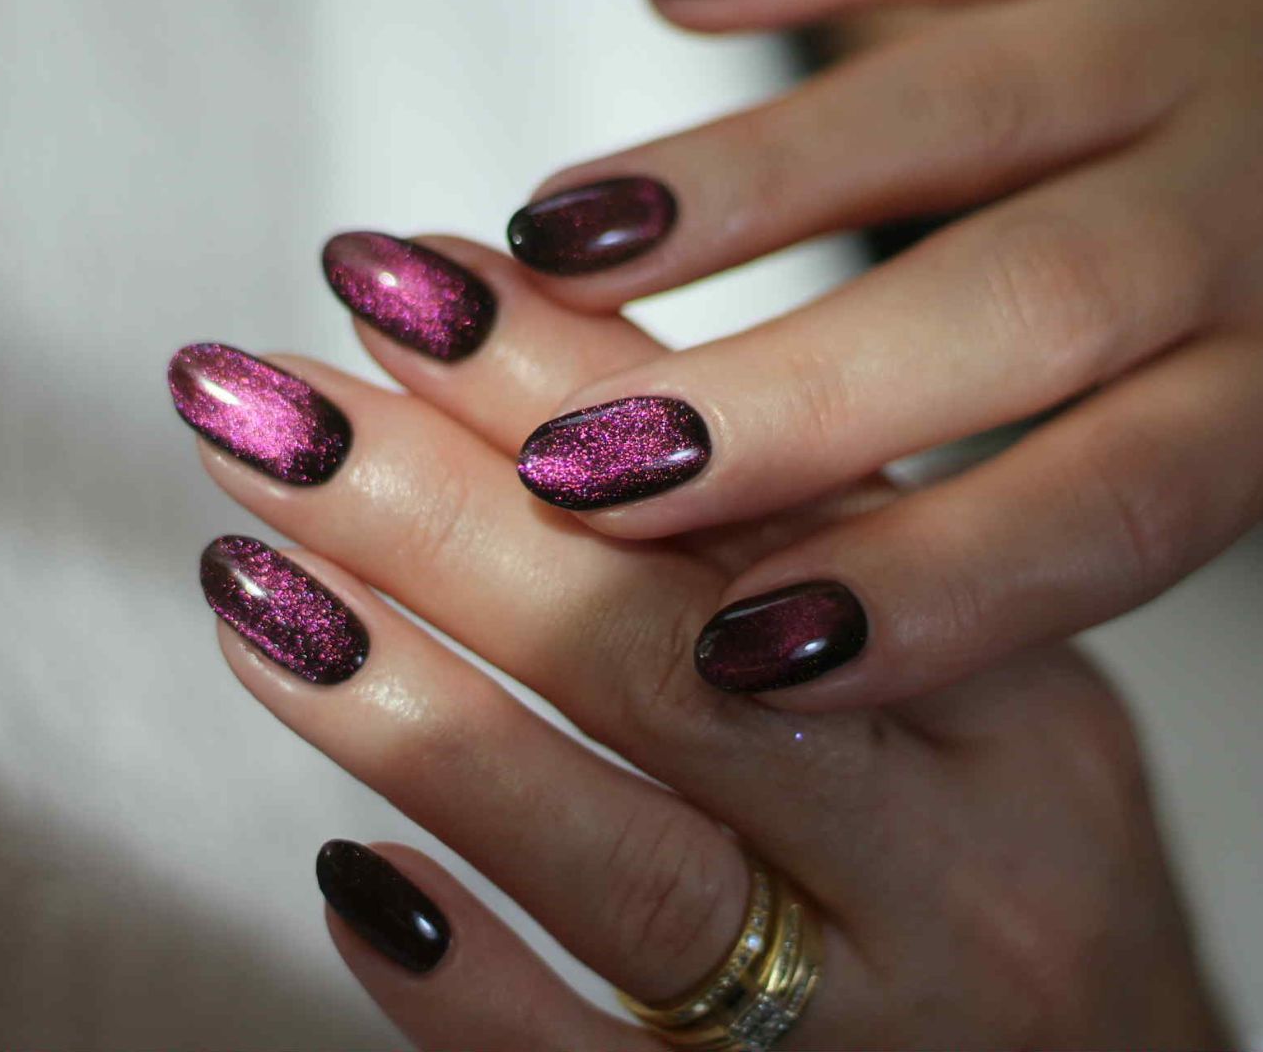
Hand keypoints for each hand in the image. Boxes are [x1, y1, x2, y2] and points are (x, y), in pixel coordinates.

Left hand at [169, 237, 1227, 1046]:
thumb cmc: (1007, 851)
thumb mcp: (960, 652)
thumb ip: (784, 519)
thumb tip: (525, 344)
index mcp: (1008, 680)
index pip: (770, 502)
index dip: (564, 380)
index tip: (394, 283)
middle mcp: (958, 850)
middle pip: (676, 661)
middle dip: (446, 516)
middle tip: (270, 412)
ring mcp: (870, 1014)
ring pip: (633, 867)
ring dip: (421, 715)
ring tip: (255, 591)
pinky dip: (469, 983)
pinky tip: (351, 877)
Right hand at [500, 0, 1262, 709]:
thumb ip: (1082, 489)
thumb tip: (800, 607)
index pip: (1113, 506)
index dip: (927, 587)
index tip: (736, 653)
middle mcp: (1254, 197)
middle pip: (1022, 309)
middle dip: (795, 403)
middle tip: (593, 469)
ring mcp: (1187, 28)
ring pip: (964, 108)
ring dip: (750, 180)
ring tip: (566, 248)